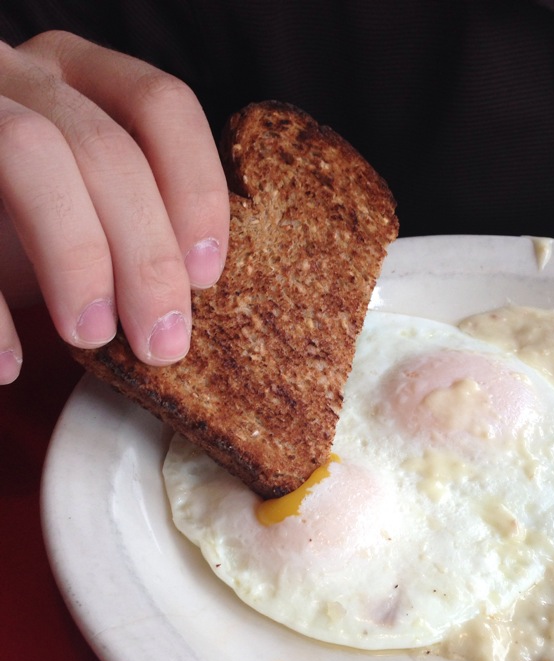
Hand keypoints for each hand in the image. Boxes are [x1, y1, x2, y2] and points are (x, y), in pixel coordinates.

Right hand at [0, 31, 229, 383]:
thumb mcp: (92, 214)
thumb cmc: (28, 231)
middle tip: (160, 344)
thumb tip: (195, 309)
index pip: (162, 106)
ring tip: (90, 337)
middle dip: (145, 257)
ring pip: (30, 151)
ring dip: (74, 258)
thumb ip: (140, 229)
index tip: (206, 278)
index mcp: (84, 78)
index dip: (195, 190)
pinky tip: (10, 364)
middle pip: (105, 147)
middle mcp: (24, 76)